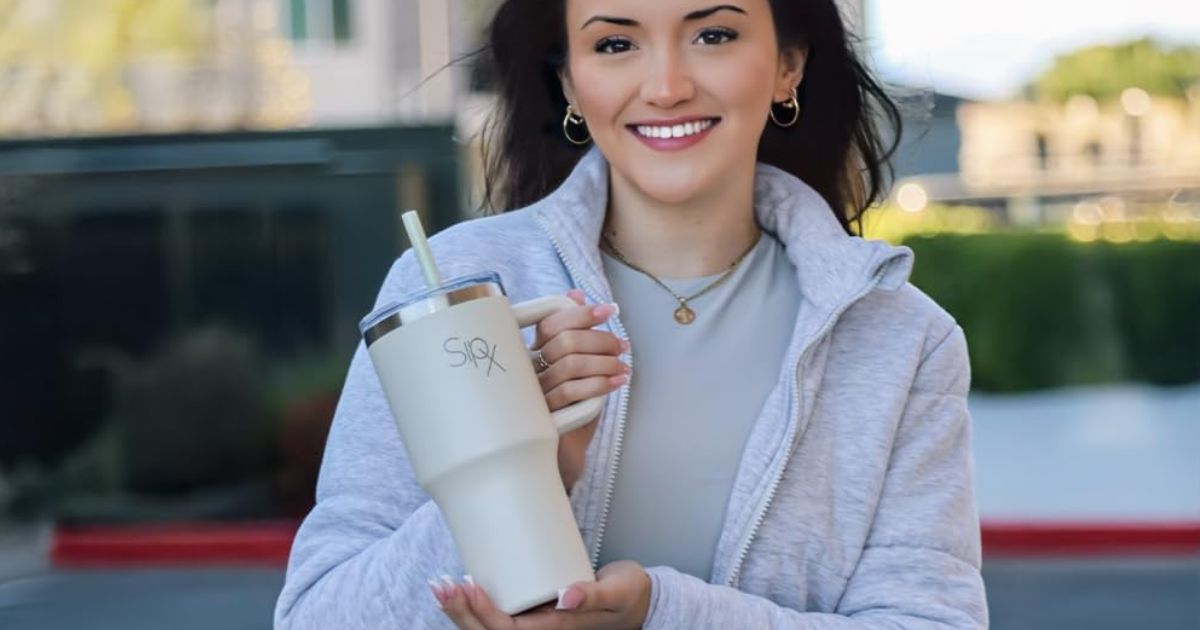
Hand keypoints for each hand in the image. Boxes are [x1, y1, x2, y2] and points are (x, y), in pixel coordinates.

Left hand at [434, 560, 650, 629]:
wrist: (641, 601)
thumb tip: (565, 596)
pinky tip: (462, 589)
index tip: (468, 586)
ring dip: (463, 612)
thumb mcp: (618, 591)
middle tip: (441, 585)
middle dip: (462, 614)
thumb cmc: (630, 596)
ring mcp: (537, 626)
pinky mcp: (534, 614)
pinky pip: (499, 618)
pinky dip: (476, 607)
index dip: (484, 613)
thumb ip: (593, 595)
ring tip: (441, 587)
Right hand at [532, 289, 629, 491]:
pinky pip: (572, 395)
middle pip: (563, 342)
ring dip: (605, 363)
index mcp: (531, 355)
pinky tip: (617, 384)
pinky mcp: (542, 420)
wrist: (559, 459)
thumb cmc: (568, 410)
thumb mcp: (577, 369)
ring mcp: (531, 398)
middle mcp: (526, 374)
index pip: (550, 321)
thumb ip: (576, 335)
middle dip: (600, 340)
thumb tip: (576, 293)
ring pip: (570, 366)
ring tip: (624, 369)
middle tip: (622, 347)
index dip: (581, 312)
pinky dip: (601, 385)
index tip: (609, 310)